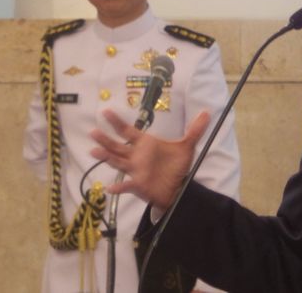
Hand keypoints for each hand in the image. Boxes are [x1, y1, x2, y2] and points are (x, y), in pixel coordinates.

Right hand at [90, 109, 209, 209]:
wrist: (179, 186)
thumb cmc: (177, 165)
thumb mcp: (187, 146)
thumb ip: (195, 129)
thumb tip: (207, 112)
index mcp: (145, 144)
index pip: (128, 131)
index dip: (117, 122)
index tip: (106, 112)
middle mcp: (136, 156)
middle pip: (117, 146)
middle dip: (105, 139)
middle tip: (94, 132)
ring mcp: (135, 171)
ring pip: (117, 162)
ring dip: (107, 158)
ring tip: (94, 152)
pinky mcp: (138, 185)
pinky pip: (127, 186)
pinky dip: (120, 187)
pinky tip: (110, 188)